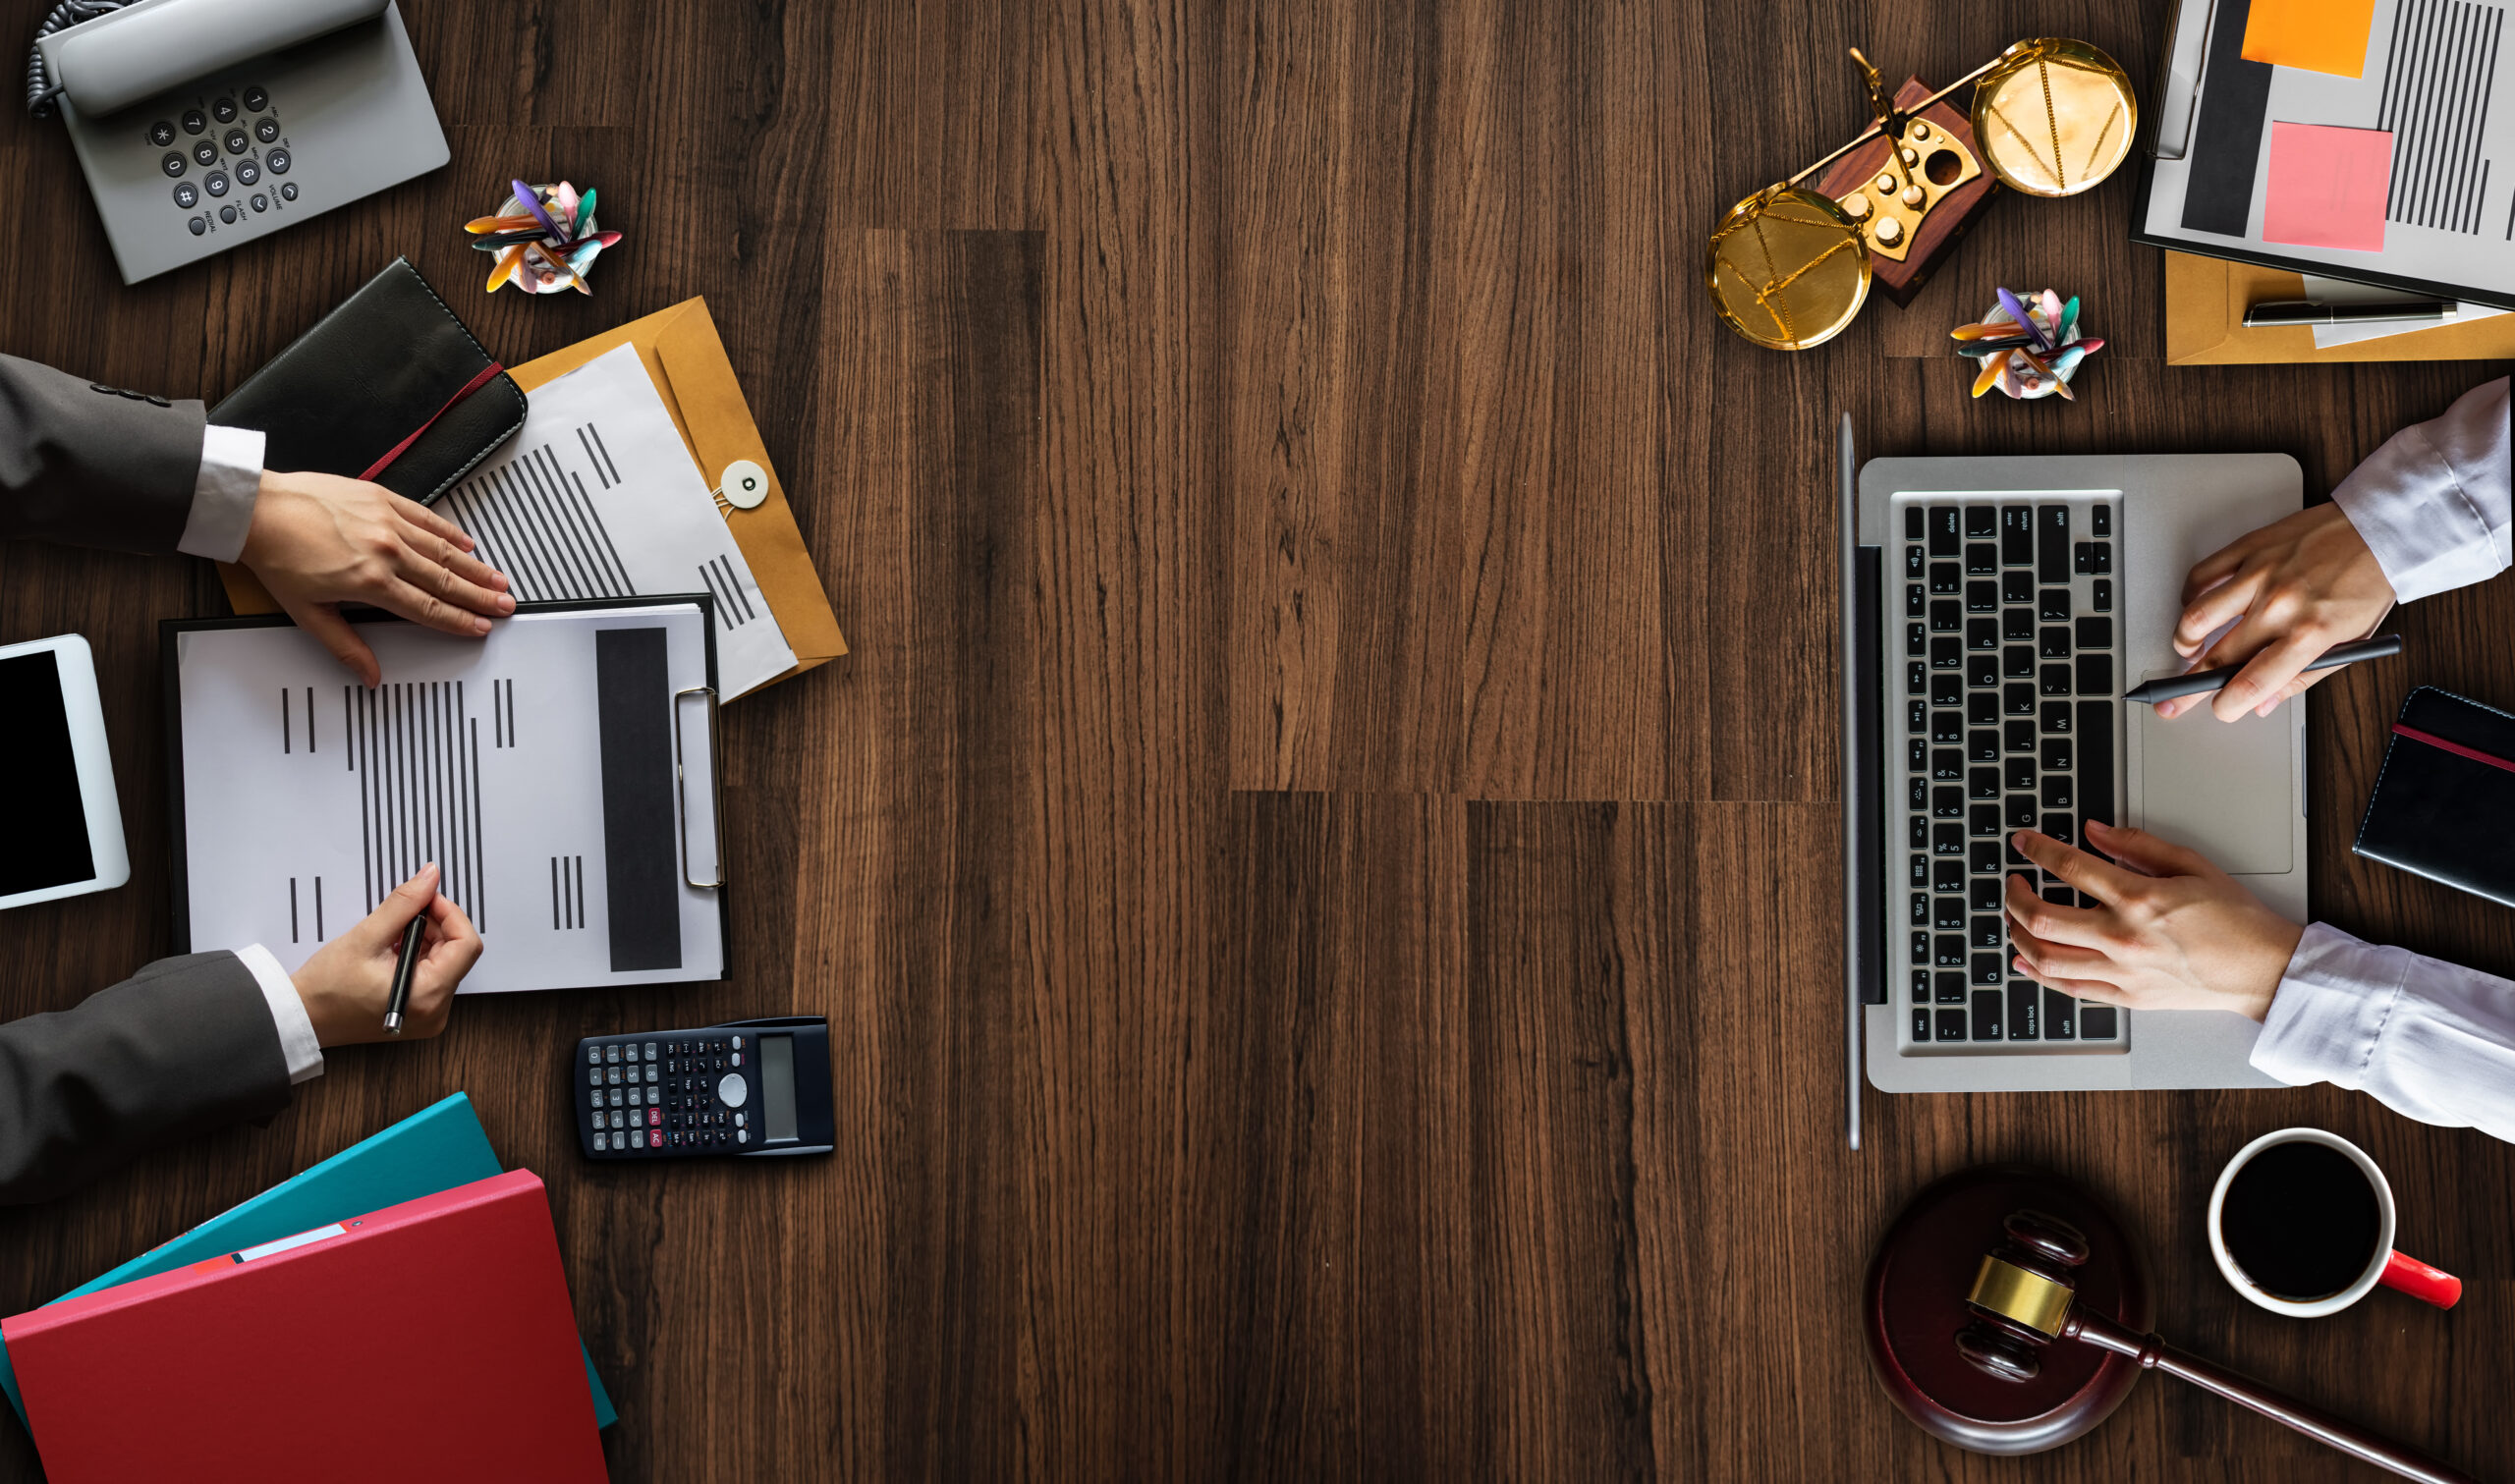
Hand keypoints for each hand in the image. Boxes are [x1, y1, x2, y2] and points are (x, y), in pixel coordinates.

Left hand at [239, 470, 514, 686]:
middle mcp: (387, 551)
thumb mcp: (308, 613)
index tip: (480, 628)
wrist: (258, 511)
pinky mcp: (382, 499)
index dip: (459, 622)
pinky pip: (427, 518)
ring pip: (444, 550)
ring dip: (475, 567)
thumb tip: (369, 675)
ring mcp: (387, 523)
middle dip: (480, 596)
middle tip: (506, 605)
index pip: (428, 608)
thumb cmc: (277, 558)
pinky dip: (450, 532)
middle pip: (446, 580)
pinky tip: (468, 542)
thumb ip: (345, 646)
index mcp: (371, 583)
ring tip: (498, 579)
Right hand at [290, 864, 480, 1044]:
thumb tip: (431, 877)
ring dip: (424, 938)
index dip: (450, 915)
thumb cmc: (327, 988)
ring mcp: (429, 1014)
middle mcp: (436, 1011)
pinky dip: (417, 954)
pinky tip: (391, 950)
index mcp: (428, 996)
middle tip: (404, 913)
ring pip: (445, 960)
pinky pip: (432, 974)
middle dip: (435, 925)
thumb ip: (404, 904)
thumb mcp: (367, 937)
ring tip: (390, 935)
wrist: (303, 1018)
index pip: (466, 945)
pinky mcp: (419, 1012)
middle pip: (458, 952)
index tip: (427, 899)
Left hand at [2002, 821, 2302, 1020]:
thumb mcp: (2192, 865)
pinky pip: (2068, 988)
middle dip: (2015, 895)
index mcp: (2140, 898)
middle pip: (2042, 916)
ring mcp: (2122, 971)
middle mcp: (2123, 937)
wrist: (2263, 969)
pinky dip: (2038, 973)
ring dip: (2018, 934)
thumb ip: (2138, 844)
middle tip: (2013, 883)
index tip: (2023, 842)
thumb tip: (2095, 830)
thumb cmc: (2235, 919)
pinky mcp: (2127, 997)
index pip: (2069, 867)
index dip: (2037, 849)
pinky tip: (2025, 959)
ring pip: (2045, 956)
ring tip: (2014, 918)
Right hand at [2158, 503, 2393, 721]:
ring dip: (2184, 641)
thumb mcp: (2350, 642)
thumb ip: (2303, 677)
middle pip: (2216, 656)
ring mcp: (2259, 574)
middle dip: (2188, 686)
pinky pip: (2200, 576)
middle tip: (2174, 699)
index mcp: (2309, 634)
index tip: (2220, 708)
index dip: (2227, 704)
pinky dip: (2190, 598)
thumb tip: (2263, 703)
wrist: (2379, 530)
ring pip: (2195, 617)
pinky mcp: (2248, 548)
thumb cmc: (2368, 584)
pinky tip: (2197, 607)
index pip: (2252, 682)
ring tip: (2188, 649)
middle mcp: (2279, 605)